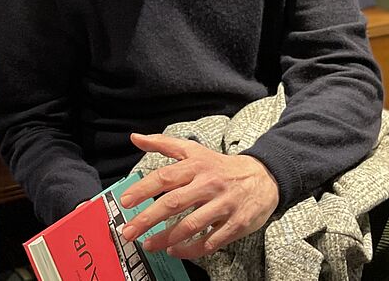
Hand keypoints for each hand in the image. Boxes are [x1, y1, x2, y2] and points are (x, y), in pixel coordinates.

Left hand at [116, 133, 278, 258]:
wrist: (263, 177)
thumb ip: (163, 144)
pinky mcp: (236, 224)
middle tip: (129, 231)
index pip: (165, 176)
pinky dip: (190, 249)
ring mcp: (223, 205)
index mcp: (196, 165)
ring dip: (166, 238)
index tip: (125, 201)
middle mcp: (209, 184)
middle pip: (174, 203)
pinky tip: (175, 250)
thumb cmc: (220, 166)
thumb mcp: (194, 150)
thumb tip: (136, 138)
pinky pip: (210, 241)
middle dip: (148, 218)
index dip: (143, 189)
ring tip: (148, 244)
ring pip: (191, 225)